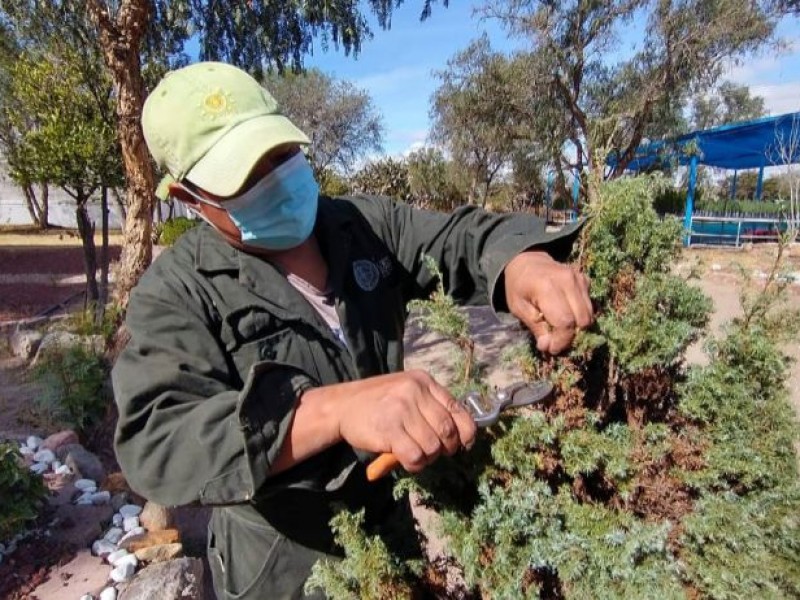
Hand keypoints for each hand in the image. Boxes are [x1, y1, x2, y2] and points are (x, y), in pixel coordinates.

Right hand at [335, 370, 476, 472]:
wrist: (342, 405)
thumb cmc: (378, 402)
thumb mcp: (406, 392)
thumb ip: (430, 406)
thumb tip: (462, 433)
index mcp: (423, 381)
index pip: (458, 409)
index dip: (467, 432)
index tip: (465, 445)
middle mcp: (414, 391)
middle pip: (447, 431)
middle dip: (445, 448)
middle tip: (433, 452)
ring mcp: (401, 409)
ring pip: (433, 447)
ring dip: (427, 458)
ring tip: (415, 454)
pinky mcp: (389, 429)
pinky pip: (415, 456)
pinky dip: (415, 464)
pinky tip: (405, 460)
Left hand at [503, 250, 592, 353]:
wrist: (527, 262)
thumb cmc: (519, 287)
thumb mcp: (518, 308)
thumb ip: (535, 327)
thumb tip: (548, 347)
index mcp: (547, 287)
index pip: (565, 322)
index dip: (561, 341)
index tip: (552, 349)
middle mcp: (567, 281)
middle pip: (582, 320)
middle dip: (570, 336)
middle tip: (556, 340)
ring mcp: (579, 279)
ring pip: (590, 315)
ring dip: (577, 328)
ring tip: (559, 328)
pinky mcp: (585, 280)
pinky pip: (590, 306)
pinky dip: (580, 316)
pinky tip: (566, 313)